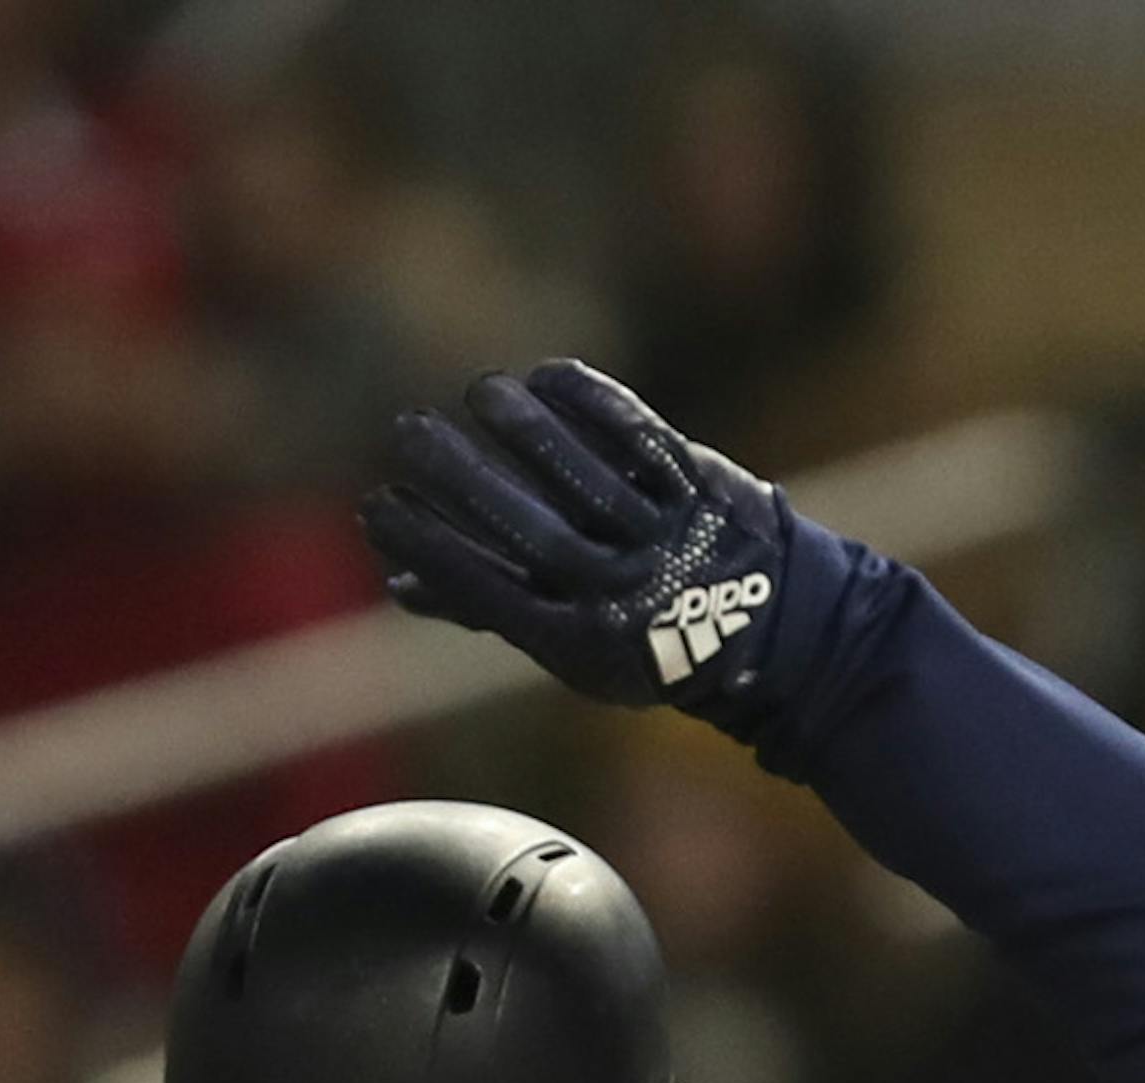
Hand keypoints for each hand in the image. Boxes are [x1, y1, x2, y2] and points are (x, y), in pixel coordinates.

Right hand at [361, 360, 792, 716]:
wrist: (766, 635)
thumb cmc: (642, 635)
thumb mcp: (570, 642)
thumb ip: (491, 607)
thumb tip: (399, 580)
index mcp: (582, 639)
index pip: (487, 591)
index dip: (429, 547)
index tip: (378, 502)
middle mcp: (622, 592)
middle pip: (529, 532)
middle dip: (461, 481)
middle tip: (406, 432)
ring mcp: (665, 537)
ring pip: (585, 481)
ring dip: (525, 431)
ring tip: (478, 394)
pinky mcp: (700, 488)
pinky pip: (642, 440)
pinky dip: (593, 404)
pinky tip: (546, 377)